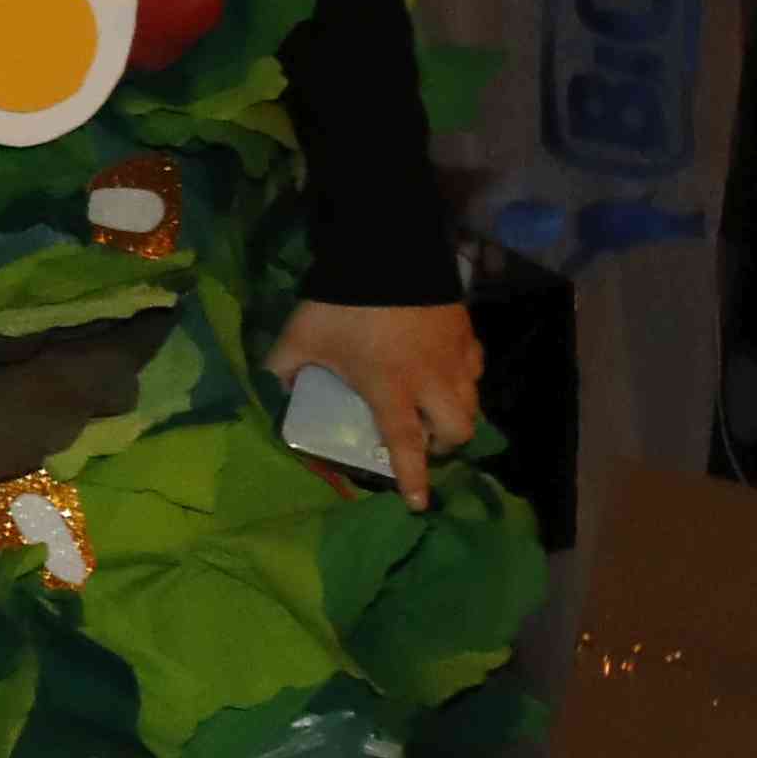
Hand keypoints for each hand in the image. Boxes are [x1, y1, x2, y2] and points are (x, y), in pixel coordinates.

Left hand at [269, 297, 481, 512]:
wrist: (386, 253)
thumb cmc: (341, 303)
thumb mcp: (298, 338)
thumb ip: (285, 367)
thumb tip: (280, 386)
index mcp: (391, 390)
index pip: (407, 444)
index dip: (413, 478)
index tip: (418, 504)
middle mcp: (431, 381)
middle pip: (457, 430)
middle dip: (444, 445)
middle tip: (424, 441)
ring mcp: (454, 356)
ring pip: (473, 401)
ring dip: (456, 414)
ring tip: (435, 409)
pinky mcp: (467, 332)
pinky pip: (476, 368)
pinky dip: (465, 379)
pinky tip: (446, 371)